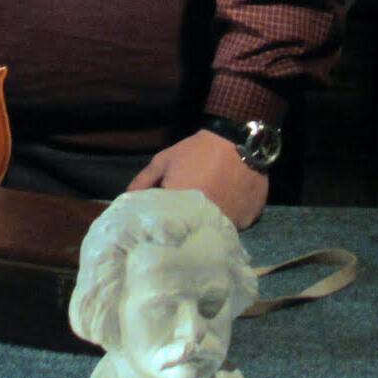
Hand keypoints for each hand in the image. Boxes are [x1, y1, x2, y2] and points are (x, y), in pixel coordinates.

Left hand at [125, 130, 269, 229]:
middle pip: (192, 235)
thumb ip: (143, 182)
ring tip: (205, 218)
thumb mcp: (163, 162)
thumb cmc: (196, 151)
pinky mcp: (250, 222)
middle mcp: (208, 220)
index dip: (163, 228)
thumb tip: (127, 200)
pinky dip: (229, 223)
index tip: (160, 228)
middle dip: (185, 231)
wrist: (238, 141)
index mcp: (183, 207)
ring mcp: (231, 223)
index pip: (167, 229)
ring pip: (215, 234)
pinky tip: (225, 210)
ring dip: (207, 229)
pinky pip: (235, 228)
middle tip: (183, 223)